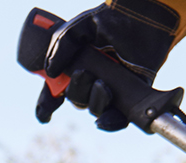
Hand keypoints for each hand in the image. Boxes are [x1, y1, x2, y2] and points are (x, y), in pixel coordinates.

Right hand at [31, 0, 185, 130]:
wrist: (141, 18)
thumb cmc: (110, 19)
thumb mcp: (77, 28)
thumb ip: (60, 46)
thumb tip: (50, 73)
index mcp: (76, 65)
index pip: (58, 90)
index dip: (48, 103)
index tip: (44, 113)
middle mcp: (92, 78)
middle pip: (76, 99)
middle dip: (76, 91)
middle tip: (83, 73)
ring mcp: (111, 87)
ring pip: (95, 108)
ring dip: (94, 100)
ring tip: (102, 83)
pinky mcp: (131, 94)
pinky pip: (118, 118)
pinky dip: (110, 123)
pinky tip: (104, 121)